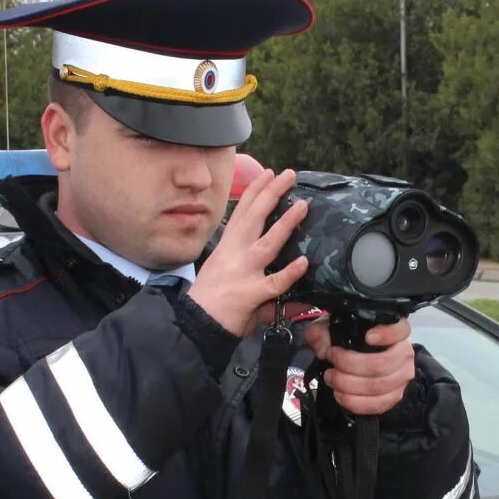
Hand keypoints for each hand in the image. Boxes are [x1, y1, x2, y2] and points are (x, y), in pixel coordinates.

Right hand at [188, 168, 309, 337]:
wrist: (196, 325)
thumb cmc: (211, 302)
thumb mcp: (231, 279)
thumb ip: (258, 273)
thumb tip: (282, 270)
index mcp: (227, 247)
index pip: (242, 213)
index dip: (255, 191)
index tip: (267, 173)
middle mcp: (234, 254)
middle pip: (254, 217)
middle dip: (271, 193)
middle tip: (288, 174)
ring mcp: (243, 272)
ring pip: (268, 242)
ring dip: (286, 223)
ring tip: (302, 205)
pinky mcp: (251, 293)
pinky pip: (274, 282)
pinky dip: (289, 272)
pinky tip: (303, 262)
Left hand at [300, 317, 414, 416]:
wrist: (354, 358)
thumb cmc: (348, 340)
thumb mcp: (330, 328)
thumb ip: (321, 333)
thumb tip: (324, 349)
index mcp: (395, 332)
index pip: (400, 330)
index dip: (386, 334)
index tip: (367, 337)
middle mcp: (404, 353)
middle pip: (382, 364)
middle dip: (350, 366)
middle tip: (332, 364)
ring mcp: (402, 377)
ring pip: (379, 387)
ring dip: (350, 386)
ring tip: (332, 380)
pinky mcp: (395, 396)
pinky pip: (378, 405)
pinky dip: (356, 403)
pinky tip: (341, 396)